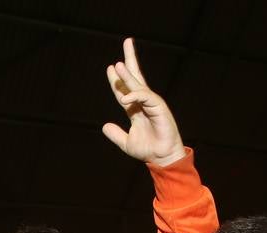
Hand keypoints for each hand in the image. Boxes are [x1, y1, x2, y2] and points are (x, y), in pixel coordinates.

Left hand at [101, 37, 185, 167]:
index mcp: (136, 109)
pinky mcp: (159, 107)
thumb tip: (104, 126)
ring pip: (138, 85)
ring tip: (117, 65)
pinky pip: (145, 97)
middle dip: (130, 59)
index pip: (125, 90)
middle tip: (127, 41)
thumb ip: (116, 134)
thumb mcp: (127, 142)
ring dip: (127, 75)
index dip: (117, 80)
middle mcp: (144, 102)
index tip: (111, 67)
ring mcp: (152, 103)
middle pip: (136, 77)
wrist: (162, 158)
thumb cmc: (148, 150)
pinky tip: (124, 99)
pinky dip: (135, 96)